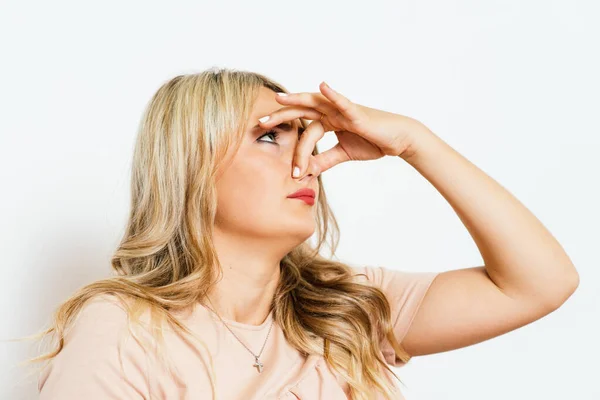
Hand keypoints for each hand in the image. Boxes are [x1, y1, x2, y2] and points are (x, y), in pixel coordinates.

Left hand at [257, 81, 427, 177]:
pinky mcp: (356, 112)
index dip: (295, 149)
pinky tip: (322, 85)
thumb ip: (324, 159)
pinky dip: (332, 93)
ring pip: (316, 103)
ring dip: (297, 100)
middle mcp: (332, 112)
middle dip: (281, 116)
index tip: (291, 171)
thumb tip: (307, 171)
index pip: (304, 130)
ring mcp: (343, 110)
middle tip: (260, 123)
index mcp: (329, 121)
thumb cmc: (372, 142)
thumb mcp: (343, 154)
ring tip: (279, 99)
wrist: (397, 140)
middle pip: (302, 111)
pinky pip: (342, 101)